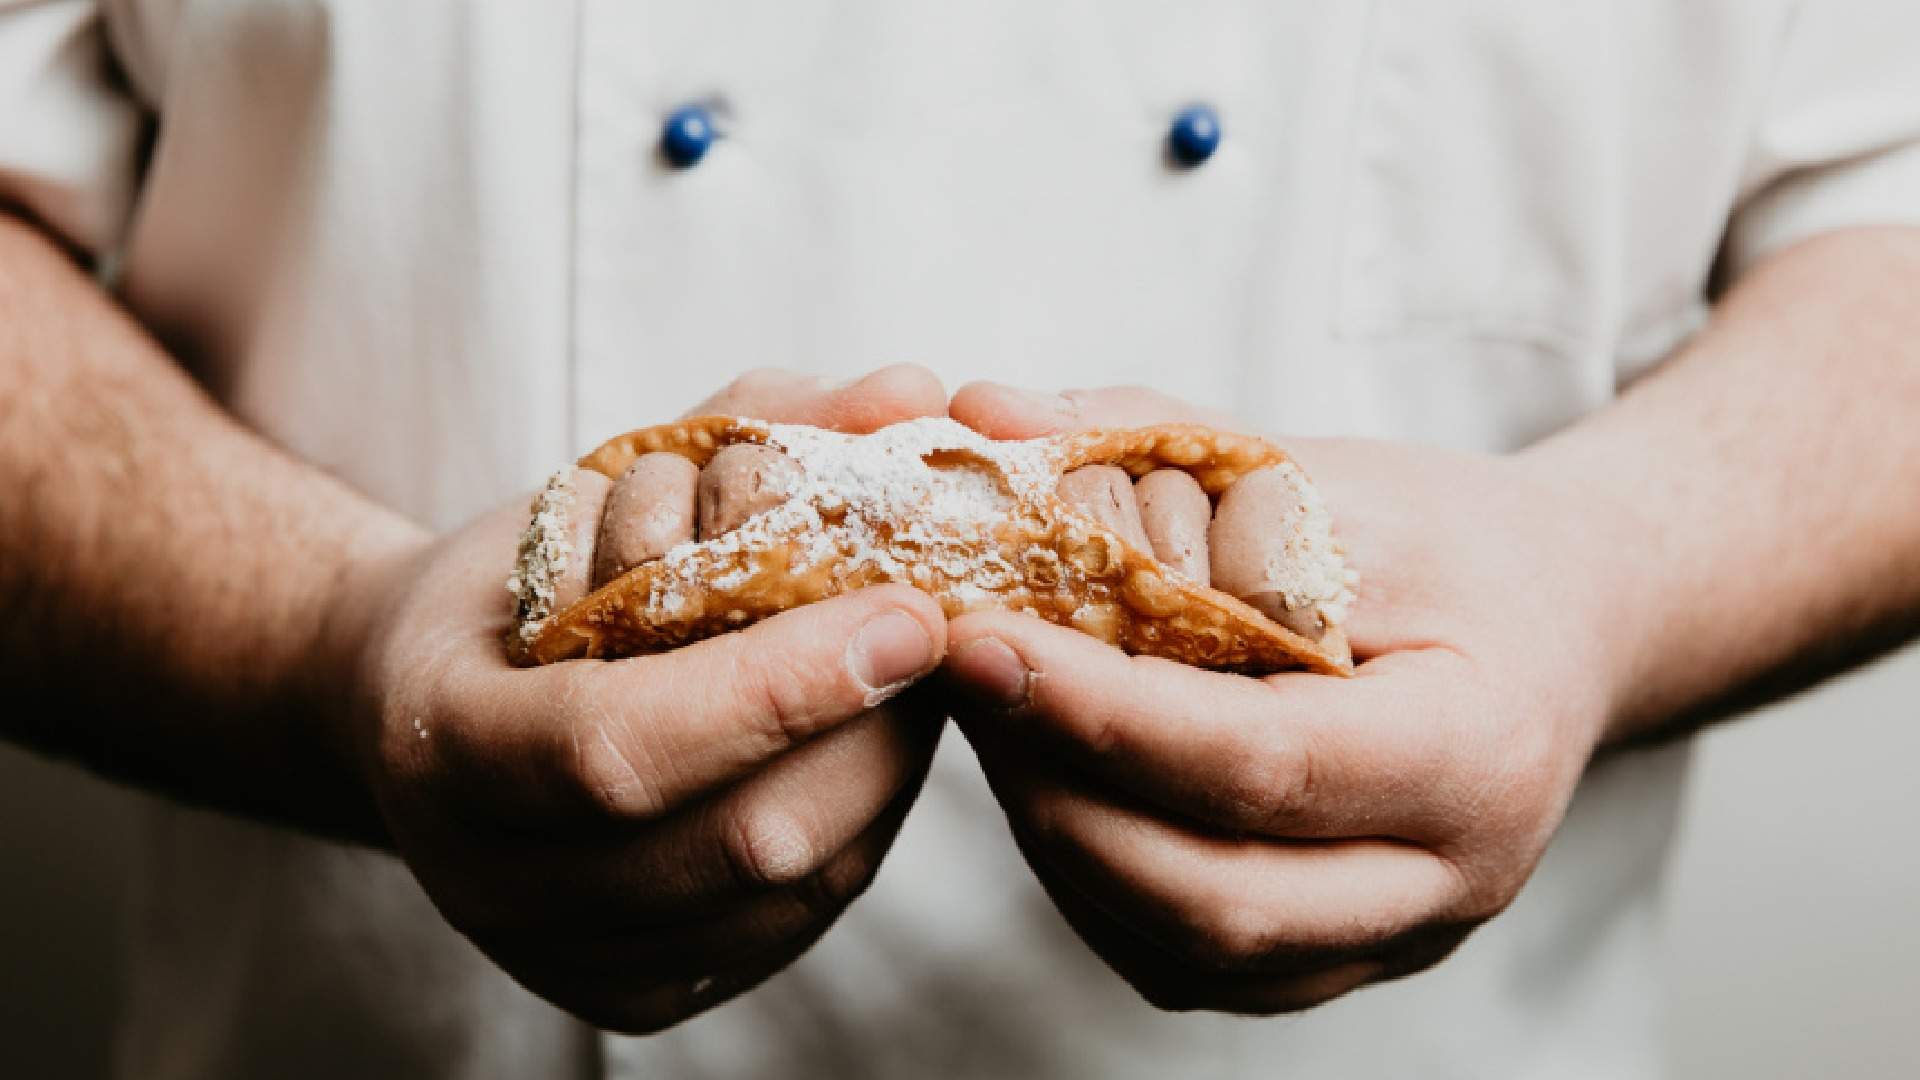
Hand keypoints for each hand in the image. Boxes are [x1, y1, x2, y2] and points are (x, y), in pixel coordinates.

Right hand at [326, 366, 951, 1032]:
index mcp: (441, 740)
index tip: (908, 614)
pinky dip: (855, 827)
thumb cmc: (523, 577)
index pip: (622, 747)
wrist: (418, 706)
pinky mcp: (635, 992)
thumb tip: (908, 396)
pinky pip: (791, 925)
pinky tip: (857, 748)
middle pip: (731, 839)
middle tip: (939, 640)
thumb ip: (754, 426)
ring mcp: (565, 955)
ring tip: (901, 683)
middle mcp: (491, 878)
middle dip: (870, 735)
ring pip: (787, 895)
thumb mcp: (605, 477)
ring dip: (883, 778)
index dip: (778, 688)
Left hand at [938, 382, 1632, 1012]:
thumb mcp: (1335, 473)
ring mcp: (1392, 941)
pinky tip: (1058, 774)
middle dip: (1058, 790)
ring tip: (1001, 715)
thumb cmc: (1455, 547)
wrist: (1564, 626)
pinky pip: (1185, 958)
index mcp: (1478, 753)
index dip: (1103, 713)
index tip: (981, 642)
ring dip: (1060, 835)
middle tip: (965, 679)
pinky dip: (1095, 875)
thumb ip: (1161, 445)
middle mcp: (1448, 880)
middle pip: (1214, 896)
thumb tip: (987, 412)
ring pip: (1185, 946)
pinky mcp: (1333, 960)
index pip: (1263, 764)